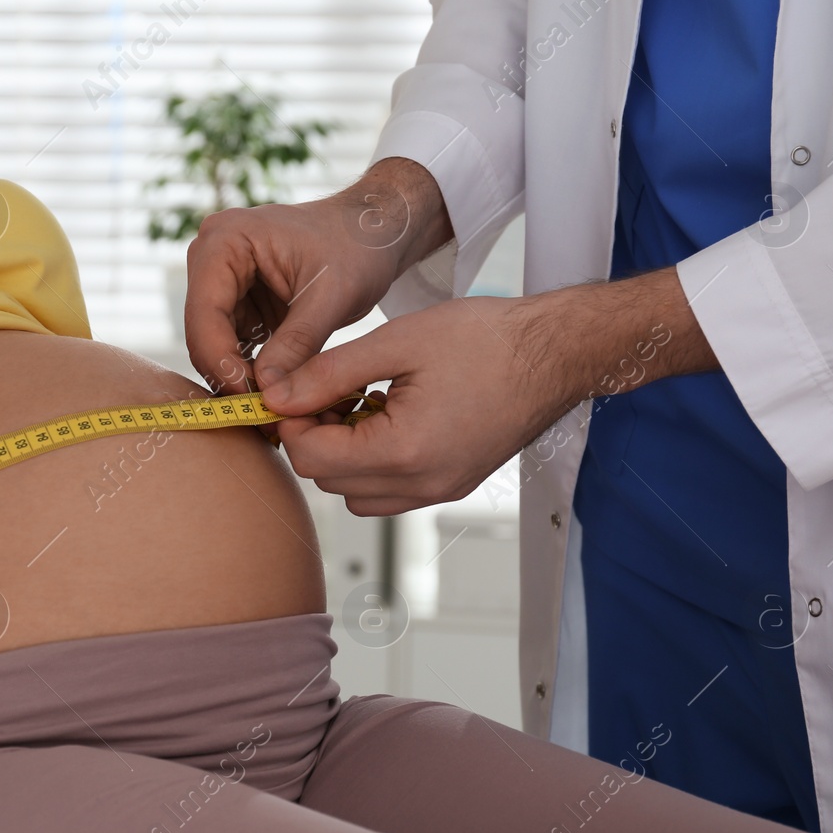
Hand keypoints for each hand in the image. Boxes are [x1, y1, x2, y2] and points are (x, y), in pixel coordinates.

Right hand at [184, 157, 451, 397]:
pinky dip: (253, 373)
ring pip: (216, 347)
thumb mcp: (332, 296)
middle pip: (204, 333)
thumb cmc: (358, 246)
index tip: (251, 399)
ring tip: (273, 412)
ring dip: (241, 380)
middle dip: (230, 376)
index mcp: (225, 241)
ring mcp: (223, 284)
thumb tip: (268, 393)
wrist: (374, 231)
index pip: (205, 313)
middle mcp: (212, 259)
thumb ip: (298, 343)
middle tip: (262, 418)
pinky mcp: (239, 306)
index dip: (222, 361)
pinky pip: (235, 348)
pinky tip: (276, 396)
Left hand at [259, 268, 717, 514]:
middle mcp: (422, 485)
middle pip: (328, 480)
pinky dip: (374, 460)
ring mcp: (440, 490)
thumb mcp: (398, 343)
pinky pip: (390, 490)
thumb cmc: (487, 339)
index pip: (312, 457)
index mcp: (405, 451)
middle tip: (327, 386)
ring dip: (342, 452)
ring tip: (361, 398)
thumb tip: (277, 396)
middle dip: (315, 435)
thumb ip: (329, 373)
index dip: (292, 420)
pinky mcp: (452, 484)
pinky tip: (388, 413)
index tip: (295, 384)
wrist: (556, 353)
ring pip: (356, 492)